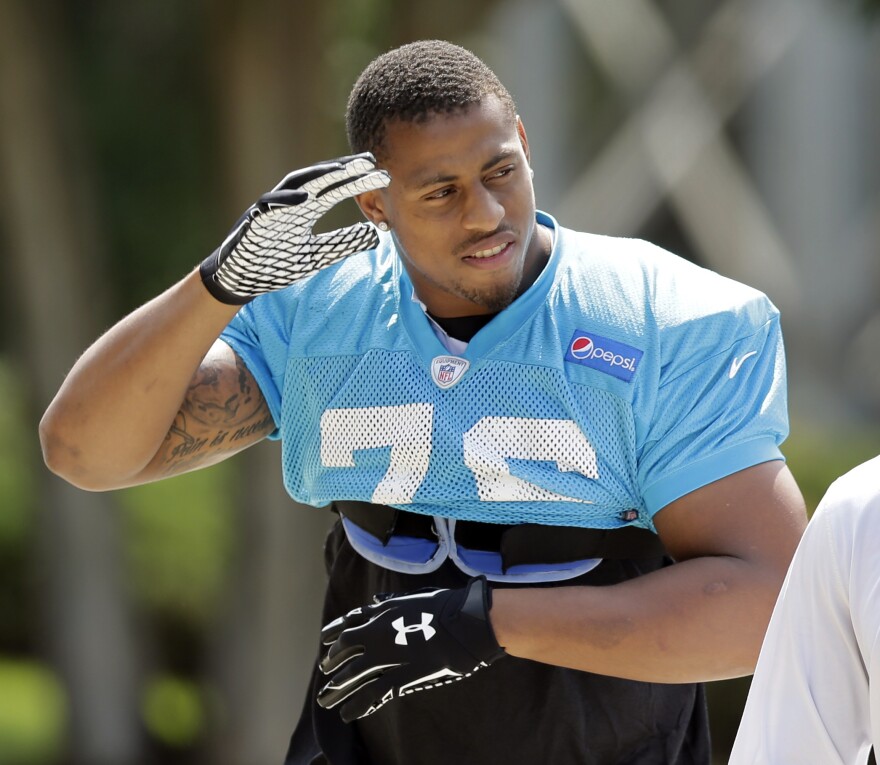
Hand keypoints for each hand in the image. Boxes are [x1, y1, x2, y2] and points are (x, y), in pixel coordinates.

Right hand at [200, 153, 389, 303]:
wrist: (242, 281)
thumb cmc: (276, 264)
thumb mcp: (317, 256)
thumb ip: (342, 244)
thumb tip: (373, 234)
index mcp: (305, 210)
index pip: (335, 190)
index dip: (357, 182)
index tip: (382, 175)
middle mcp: (290, 203)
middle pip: (320, 180)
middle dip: (343, 170)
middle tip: (370, 161)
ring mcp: (272, 209)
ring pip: (295, 184)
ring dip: (318, 176)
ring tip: (343, 170)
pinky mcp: (253, 221)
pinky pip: (268, 206)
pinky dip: (285, 200)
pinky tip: (304, 197)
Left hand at [317, 577, 505, 721]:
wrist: (464, 623)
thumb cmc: (444, 607)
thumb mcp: (411, 599)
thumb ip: (391, 603)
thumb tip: (376, 601)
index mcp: (381, 613)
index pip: (348, 624)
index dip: (334, 634)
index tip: (325, 642)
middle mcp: (377, 633)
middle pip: (345, 651)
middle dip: (333, 663)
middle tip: (325, 671)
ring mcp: (386, 656)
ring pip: (352, 675)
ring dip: (337, 689)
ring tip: (325, 700)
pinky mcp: (400, 676)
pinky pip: (372, 694)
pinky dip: (358, 705)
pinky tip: (347, 715)